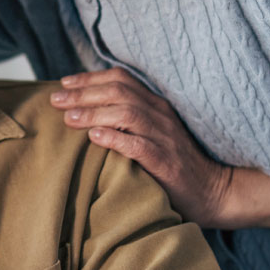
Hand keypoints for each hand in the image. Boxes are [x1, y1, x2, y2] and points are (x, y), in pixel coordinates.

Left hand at [50, 68, 236, 226]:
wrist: (213, 191)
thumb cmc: (174, 165)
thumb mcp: (153, 135)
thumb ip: (128, 122)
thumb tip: (87, 115)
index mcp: (156, 106)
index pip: (121, 79)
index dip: (90, 78)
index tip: (63, 83)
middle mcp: (160, 115)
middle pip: (119, 92)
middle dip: (84, 93)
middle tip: (55, 100)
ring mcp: (165, 137)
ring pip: (127, 113)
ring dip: (95, 113)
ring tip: (69, 119)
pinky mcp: (166, 162)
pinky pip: (139, 145)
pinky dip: (115, 138)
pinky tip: (95, 137)